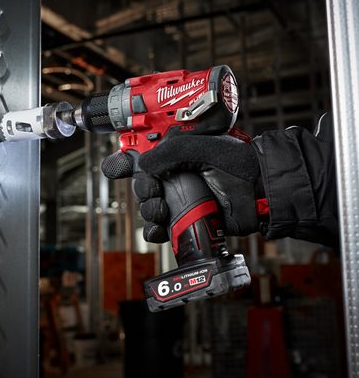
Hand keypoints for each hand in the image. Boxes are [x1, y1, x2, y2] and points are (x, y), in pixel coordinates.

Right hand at [101, 134, 264, 242]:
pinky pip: (162, 228)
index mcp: (175, 154)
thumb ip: (168, 152)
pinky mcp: (186, 219)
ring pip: (148, 208)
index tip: (118, 168)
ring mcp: (180, 198)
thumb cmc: (238, 163)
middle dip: (142, 190)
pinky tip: (160, 229)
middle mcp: (175, 175)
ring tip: (161, 211)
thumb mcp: (201, 146)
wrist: (260, 191)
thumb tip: (142, 166)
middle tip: (154, 192)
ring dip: (147, 211)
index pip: (141, 156)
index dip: (125, 162)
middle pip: (141, 185)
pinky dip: (154, 231)